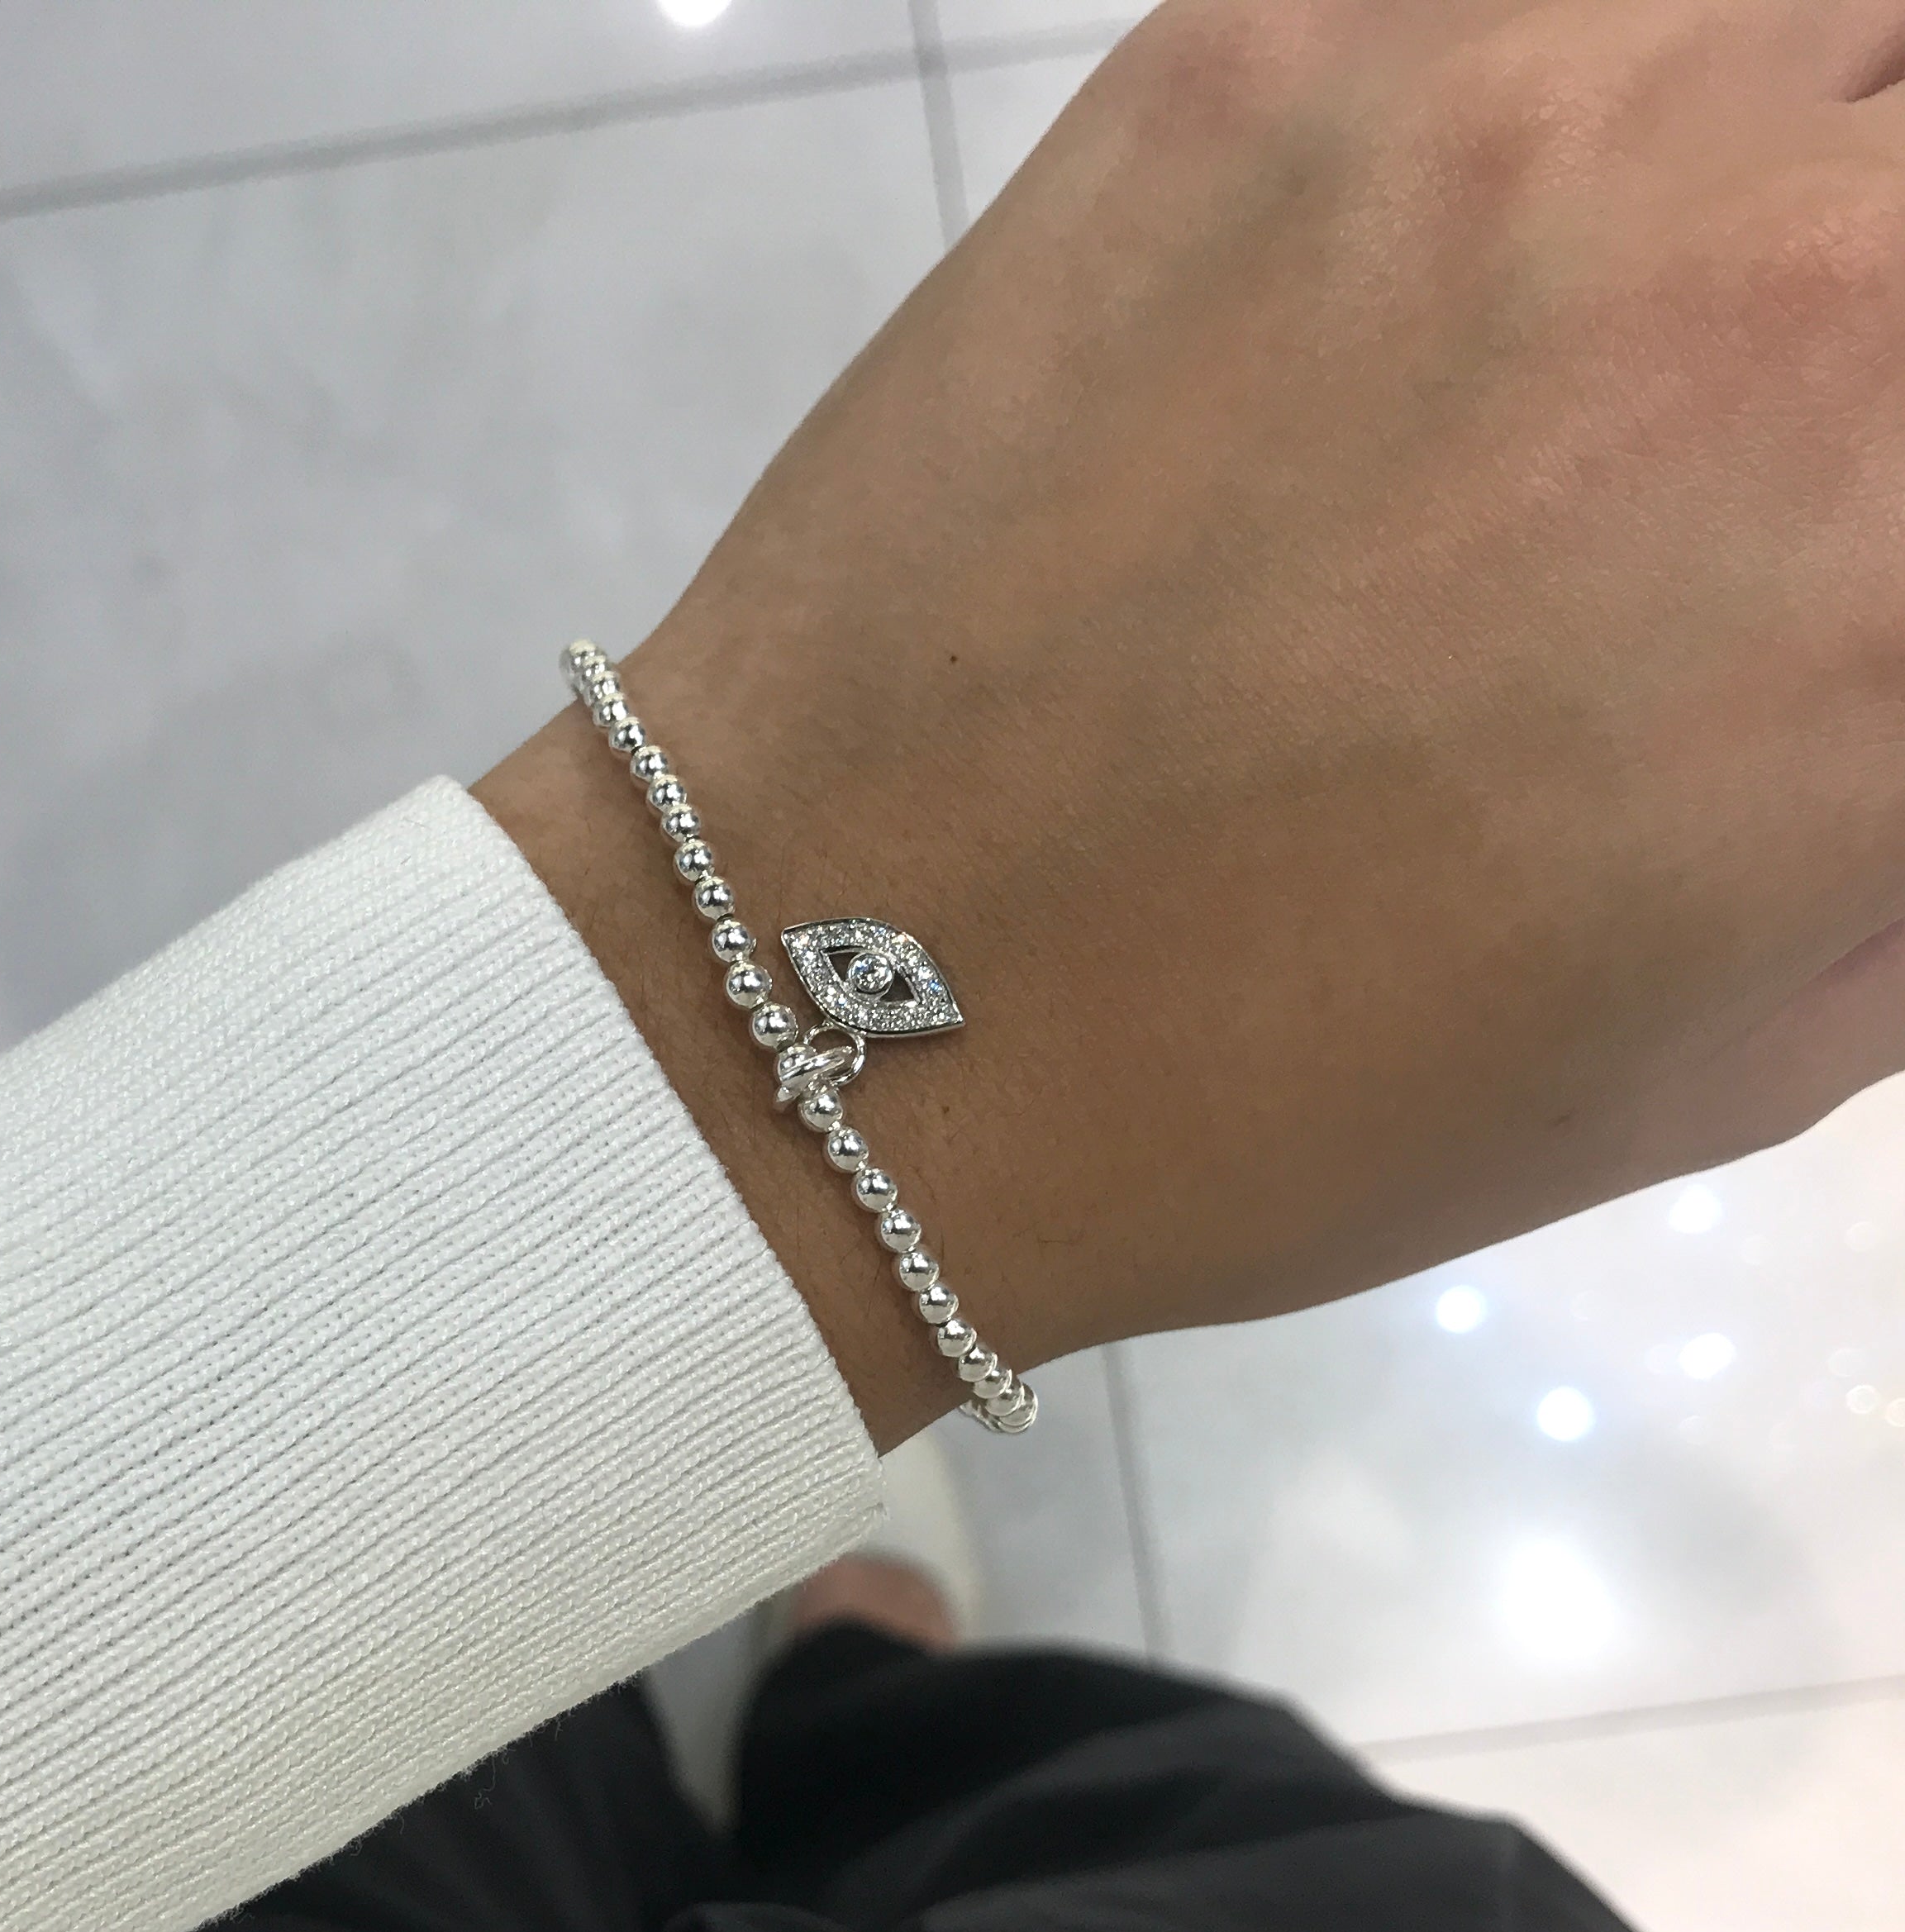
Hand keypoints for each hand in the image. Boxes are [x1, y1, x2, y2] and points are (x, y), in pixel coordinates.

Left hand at [480, 0, 1904, 1445]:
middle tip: (1752, 407)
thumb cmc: (1283, 1106)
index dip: (1881, 488)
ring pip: (1792, 13)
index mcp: (1902, 590)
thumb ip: (1899, 811)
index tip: (1821, 538)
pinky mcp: (1262, 53)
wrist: (848, 1013)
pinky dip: (1537, 81)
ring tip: (1621, 290)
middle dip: (1847, 291)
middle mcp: (1782, 297)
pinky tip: (1443, 224)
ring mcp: (1515, 126)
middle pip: (1901, 173)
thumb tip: (1882, 644)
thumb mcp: (1724, 1052)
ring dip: (1765, 129)